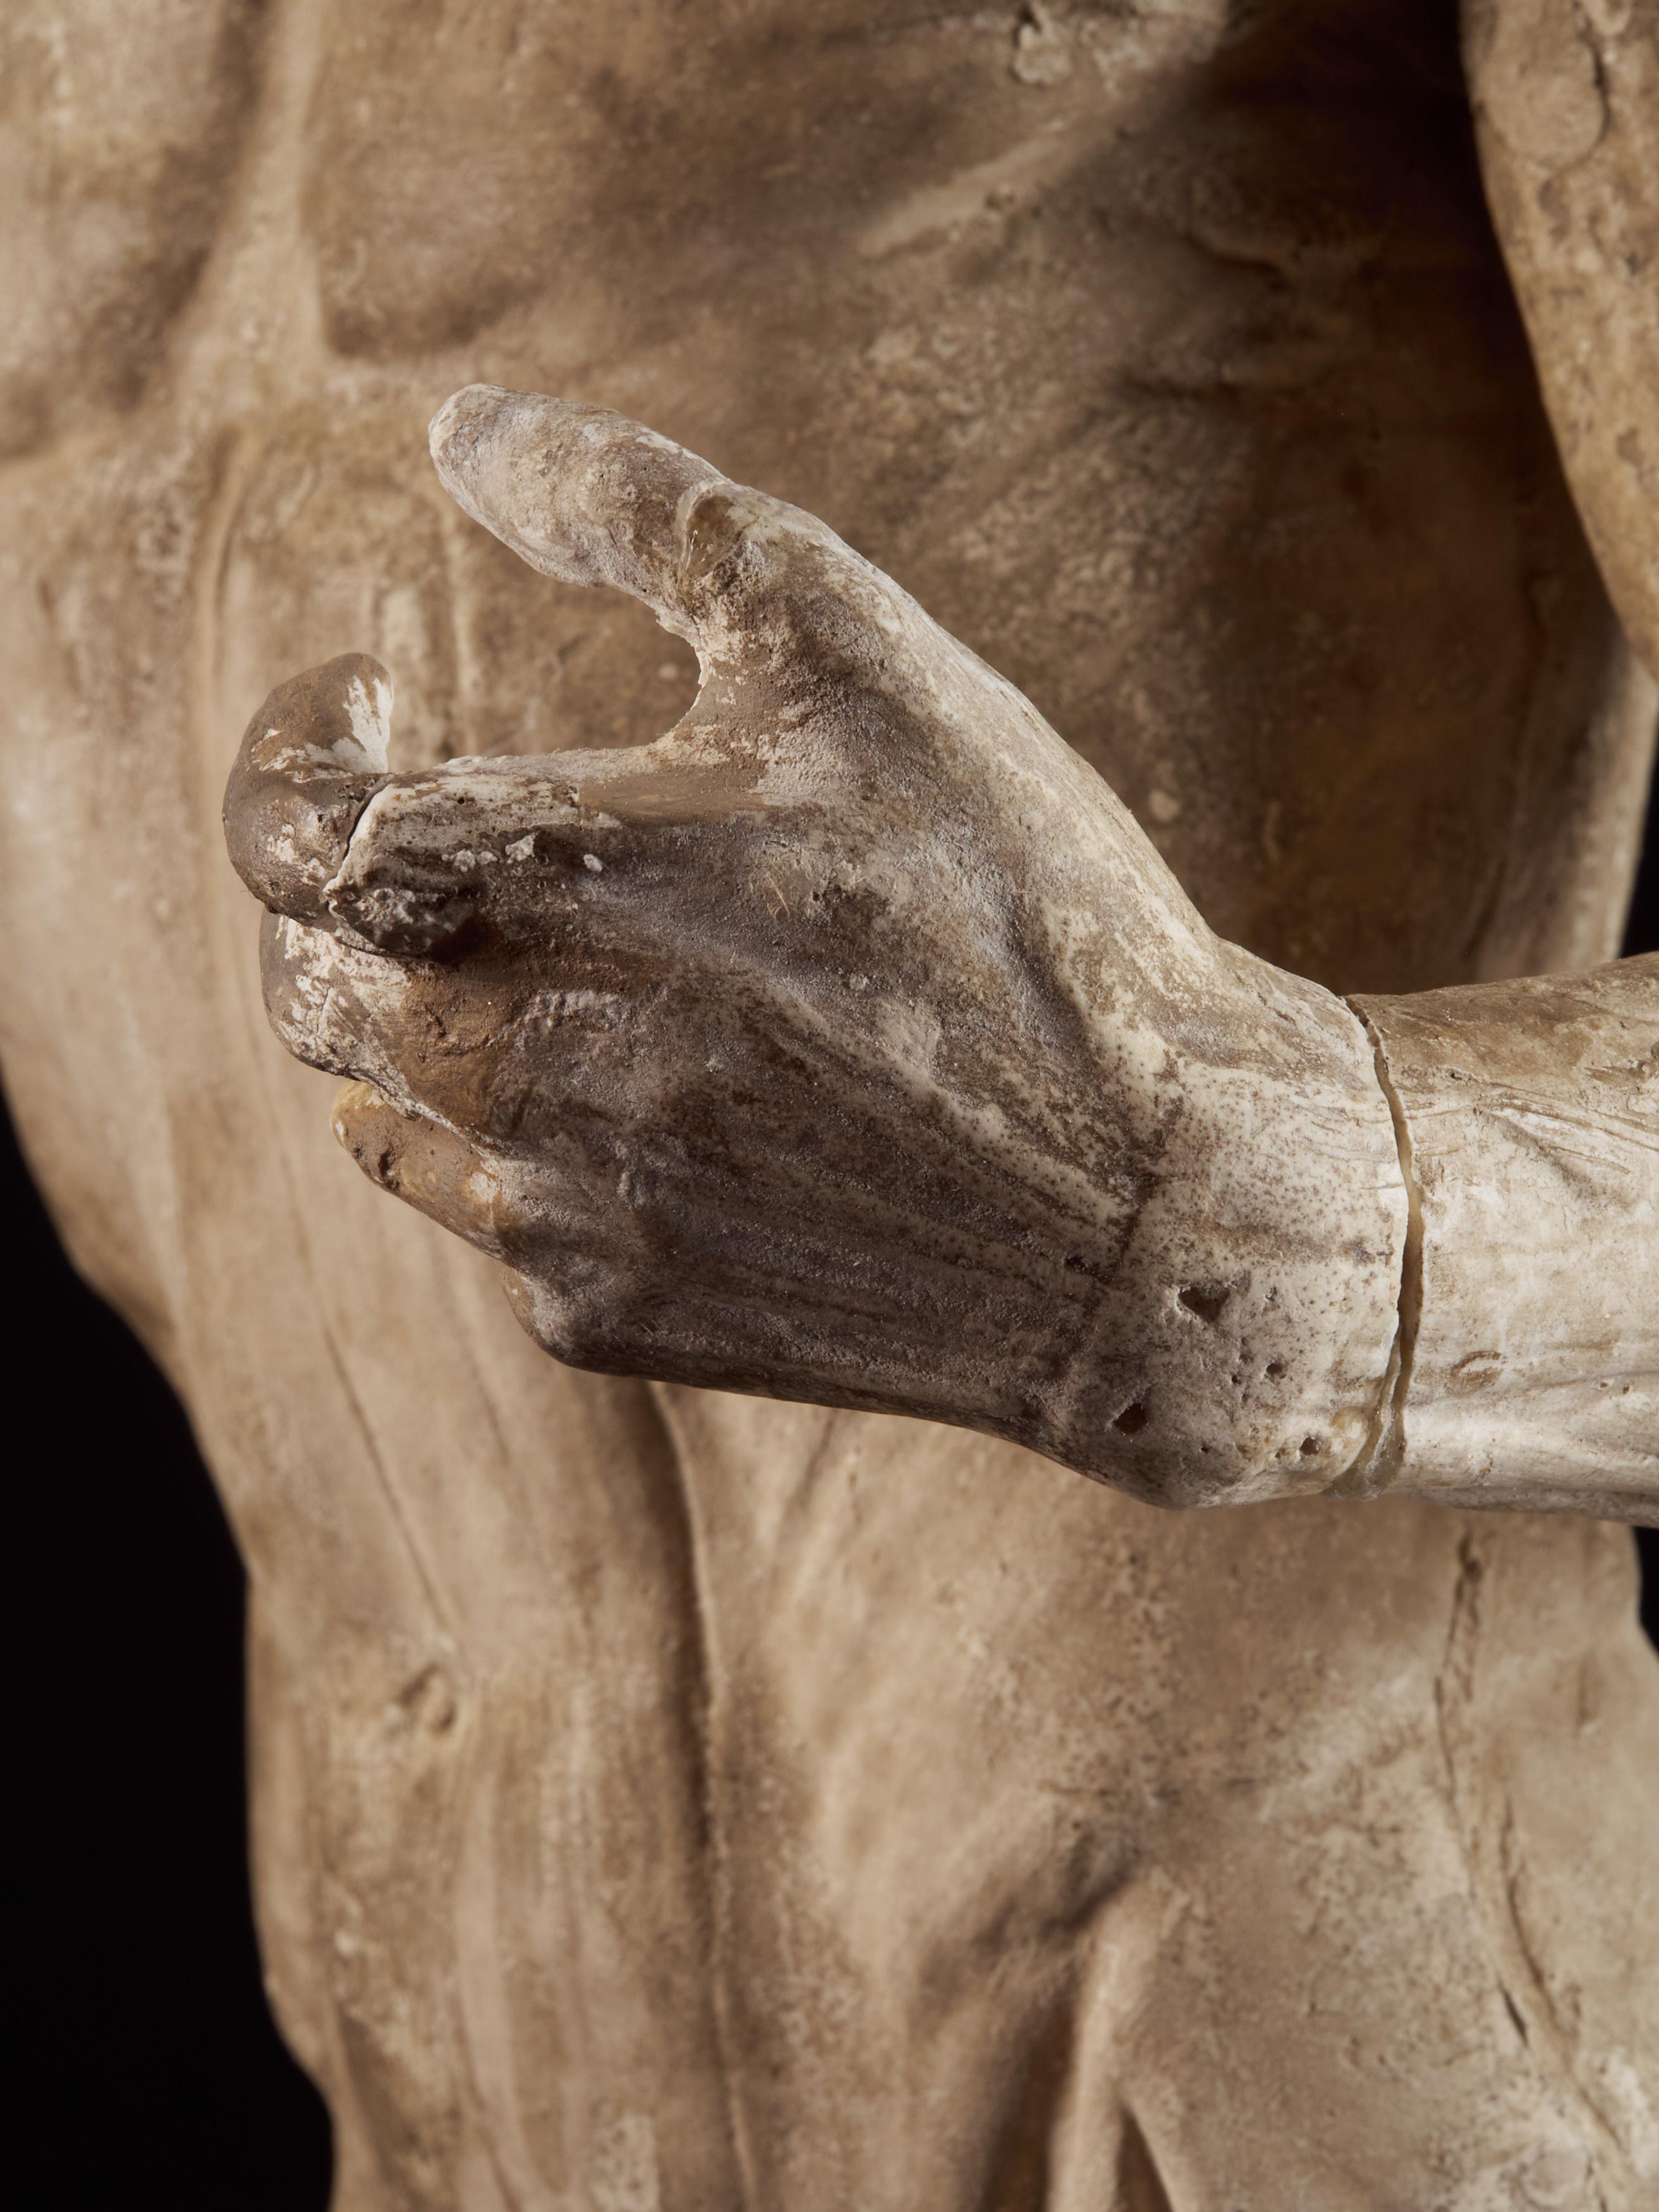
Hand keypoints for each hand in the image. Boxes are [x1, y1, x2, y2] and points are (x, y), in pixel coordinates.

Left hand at [224, 386, 1405, 1507]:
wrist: (1151, 1201)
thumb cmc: (1017, 901)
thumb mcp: (852, 643)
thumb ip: (636, 507)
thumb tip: (464, 427)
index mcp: (526, 882)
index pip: (277, 826)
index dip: (297, 748)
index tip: (378, 707)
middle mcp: (500, 1067)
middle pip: (306, 973)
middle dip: (352, 887)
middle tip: (470, 833)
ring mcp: (547, 1215)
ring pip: (377, 1099)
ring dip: (419, 1010)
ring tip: (548, 956)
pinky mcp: (605, 1319)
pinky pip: (489, 1215)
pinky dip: (519, 1141)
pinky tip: (639, 1097)